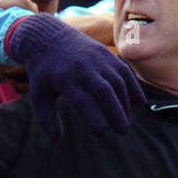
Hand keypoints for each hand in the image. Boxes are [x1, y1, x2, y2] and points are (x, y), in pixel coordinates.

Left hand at [5, 13, 145, 140]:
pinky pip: (124, 71)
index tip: (100, 131)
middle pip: (104, 91)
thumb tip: (57, 141)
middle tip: (122, 131)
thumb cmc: (44, 73)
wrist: (48, 37)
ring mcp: (96, 60)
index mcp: (64, 80)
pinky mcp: (106, 54)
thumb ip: (46, 119)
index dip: (93, 116)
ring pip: (117, 82)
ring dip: (125, 103)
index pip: (81, 100)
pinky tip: (139, 103)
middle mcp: (82, 68)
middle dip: (116, 111)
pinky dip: (134, 87)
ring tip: (126, 121)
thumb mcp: (38, 95)